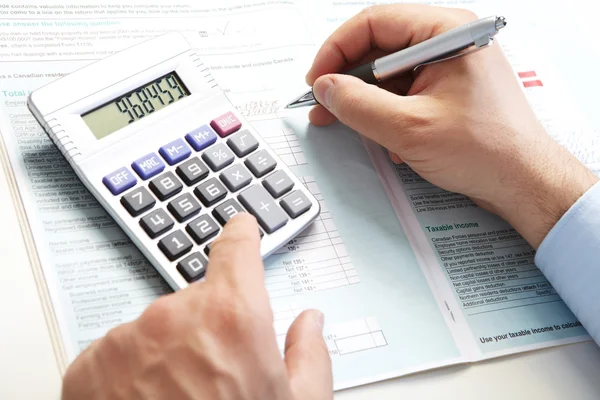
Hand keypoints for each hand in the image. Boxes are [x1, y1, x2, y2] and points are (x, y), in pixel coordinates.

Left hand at [61, 213, 331, 399]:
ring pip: (156, 327)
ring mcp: (127, 340)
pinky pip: (119, 351)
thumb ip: (309, 354)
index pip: (237, 249)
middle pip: (197, 299)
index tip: (241, 227)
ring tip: (180, 398)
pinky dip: (131, 370)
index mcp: (232, 317)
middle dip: (208, 326)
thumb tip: (311, 323)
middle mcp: (175, 317)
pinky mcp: (90, 365)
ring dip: (168, 351)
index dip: (242, 235)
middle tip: (216, 373)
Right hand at [306, 4, 597, 247]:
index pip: (374, 22)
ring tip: (346, 123)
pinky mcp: (448, 90)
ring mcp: (449, 66)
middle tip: (324, 104)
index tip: (316, 79)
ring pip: (389, 72)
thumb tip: (325, 88)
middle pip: (380, 46)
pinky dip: (386, 110)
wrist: (523, 182)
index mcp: (446, 32)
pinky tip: (384, 137)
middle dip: (347, 77)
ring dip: (365, 98)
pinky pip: (405, 90)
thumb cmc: (485, 151)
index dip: (336, 50)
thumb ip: (358, 104)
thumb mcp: (408, 129)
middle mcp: (449, 41)